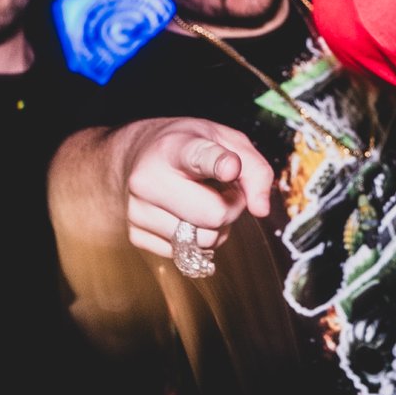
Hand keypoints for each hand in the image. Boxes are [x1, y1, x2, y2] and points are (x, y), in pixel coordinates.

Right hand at [119, 118, 275, 262]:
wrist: (138, 155)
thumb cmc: (188, 146)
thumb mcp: (227, 140)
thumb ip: (255, 169)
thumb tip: (260, 209)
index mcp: (174, 147)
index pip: (199, 157)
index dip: (218, 163)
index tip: (230, 166)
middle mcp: (148, 179)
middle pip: (214, 215)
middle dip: (230, 208)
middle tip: (223, 191)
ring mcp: (137, 209)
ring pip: (202, 241)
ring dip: (214, 227)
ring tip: (200, 200)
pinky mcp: (135, 234)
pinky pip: (186, 254)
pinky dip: (195, 239)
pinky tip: (185, 215)